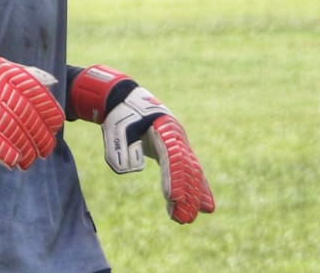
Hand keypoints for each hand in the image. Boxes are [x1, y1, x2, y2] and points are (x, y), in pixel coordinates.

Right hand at [0, 44, 62, 169]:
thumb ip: (24, 74)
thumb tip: (53, 83)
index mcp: (4, 72)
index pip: (34, 93)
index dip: (48, 111)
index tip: (56, 125)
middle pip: (24, 114)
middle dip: (38, 134)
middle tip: (47, 149)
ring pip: (8, 128)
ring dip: (23, 147)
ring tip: (31, 160)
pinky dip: (1, 151)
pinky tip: (12, 162)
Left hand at [69, 65, 214, 223]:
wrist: (128, 100)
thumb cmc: (121, 114)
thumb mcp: (115, 127)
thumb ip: (120, 149)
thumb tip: (134, 169)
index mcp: (163, 127)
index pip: (172, 155)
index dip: (173, 177)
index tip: (172, 198)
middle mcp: (176, 136)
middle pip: (186, 168)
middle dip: (187, 194)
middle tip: (183, 220)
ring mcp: (180, 144)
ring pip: (192, 173)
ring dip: (192, 197)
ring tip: (187, 220)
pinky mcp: (177, 153)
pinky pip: (190, 173)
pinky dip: (197, 190)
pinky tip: (204, 208)